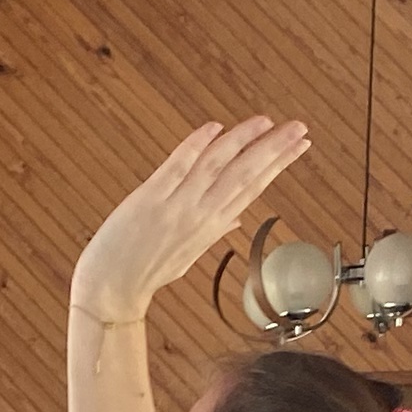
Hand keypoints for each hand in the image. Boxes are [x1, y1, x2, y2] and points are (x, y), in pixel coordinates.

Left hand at [70, 117, 311, 323]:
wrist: (111, 289)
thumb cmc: (146, 270)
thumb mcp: (187, 254)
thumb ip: (214, 231)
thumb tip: (236, 217)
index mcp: (211, 226)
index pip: (253, 188)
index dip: (279, 164)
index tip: (300, 145)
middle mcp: (200, 215)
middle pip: (245, 175)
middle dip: (275, 149)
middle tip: (300, 128)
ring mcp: (176, 206)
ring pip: (217, 166)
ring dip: (243, 140)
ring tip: (266, 122)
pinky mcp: (150, 199)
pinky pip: (178, 167)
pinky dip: (196, 145)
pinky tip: (215, 127)